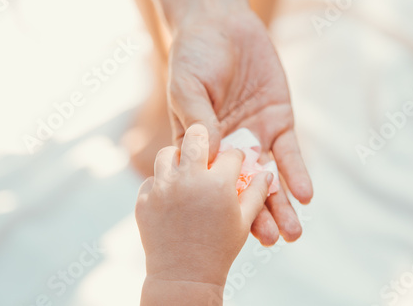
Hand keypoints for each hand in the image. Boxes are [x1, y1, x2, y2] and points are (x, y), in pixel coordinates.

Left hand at [136, 124, 271, 302]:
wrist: (183, 276)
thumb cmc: (220, 249)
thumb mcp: (243, 221)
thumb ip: (258, 193)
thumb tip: (268, 173)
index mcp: (219, 183)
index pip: (232, 154)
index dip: (236, 156)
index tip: (235, 160)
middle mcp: (189, 179)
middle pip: (197, 138)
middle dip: (203, 136)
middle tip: (205, 141)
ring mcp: (163, 188)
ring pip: (167, 153)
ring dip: (177, 158)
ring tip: (184, 167)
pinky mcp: (144, 199)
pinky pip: (152, 179)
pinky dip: (161, 182)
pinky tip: (170, 192)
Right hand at [167, 9, 312, 245]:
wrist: (221, 25)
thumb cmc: (194, 56)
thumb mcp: (186, 88)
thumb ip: (199, 121)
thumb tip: (214, 157)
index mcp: (201, 147)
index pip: (211, 184)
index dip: (221, 208)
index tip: (230, 233)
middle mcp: (229, 149)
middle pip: (243, 189)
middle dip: (257, 216)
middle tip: (272, 241)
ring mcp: (255, 138)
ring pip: (269, 178)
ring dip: (281, 205)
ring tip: (292, 232)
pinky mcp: (278, 123)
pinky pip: (289, 152)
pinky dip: (296, 173)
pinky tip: (303, 194)